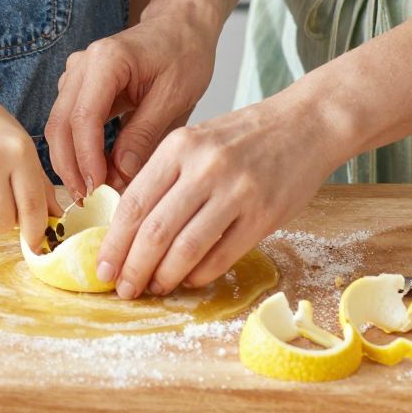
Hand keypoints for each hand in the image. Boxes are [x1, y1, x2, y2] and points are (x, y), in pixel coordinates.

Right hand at [45, 8, 218, 200]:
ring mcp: (76, 74)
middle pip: (61, 123)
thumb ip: (145, 134)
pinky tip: (95, 171)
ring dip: (71, 161)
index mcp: (106, 60)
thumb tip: (121, 174)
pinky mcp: (79, 87)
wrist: (181, 27)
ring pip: (59, 126)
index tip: (97, 187)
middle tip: (88, 199)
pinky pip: (69, 122)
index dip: (86, 157)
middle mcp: (82, 64)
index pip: (83, 116)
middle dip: (71, 166)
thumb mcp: (174, 96)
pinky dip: (77, 149)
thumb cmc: (184, 54)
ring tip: (93, 191)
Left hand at [94, 83, 349, 297]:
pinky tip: (189, 279)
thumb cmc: (246, 136)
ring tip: (155, 288)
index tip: (103, 268)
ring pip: (186, 248)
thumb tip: (130, 233)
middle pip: (155, 231)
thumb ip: (165, 178)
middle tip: (124, 289)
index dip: (114, 243)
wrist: (308, 123)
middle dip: (133, 268)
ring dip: (164, 277)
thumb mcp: (197, 140)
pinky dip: (199, 274)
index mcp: (180, 146)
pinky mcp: (264, 214)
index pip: (134, 203)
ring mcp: (237, 191)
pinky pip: (221, 256)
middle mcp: (205, 167)